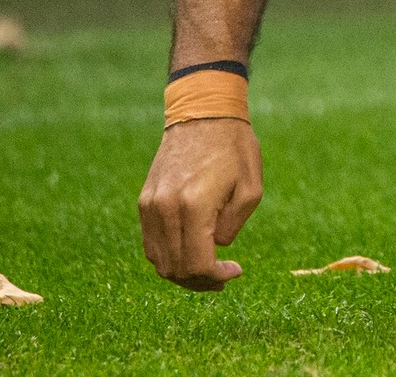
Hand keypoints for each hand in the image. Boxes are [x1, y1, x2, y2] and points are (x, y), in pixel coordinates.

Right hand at [138, 118, 262, 289]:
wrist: (203, 114)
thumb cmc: (234, 148)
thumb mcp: (251, 188)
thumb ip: (232, 226)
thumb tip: (215, 248)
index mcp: (194, 206)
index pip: (197, 263)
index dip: (216, 277)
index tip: (235, 272)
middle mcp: (165, 209)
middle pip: (175, 268)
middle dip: (200, 281)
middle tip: (222, 277)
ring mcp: (150, 206)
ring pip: (159, 260)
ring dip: (183, 272)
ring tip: (208, 268)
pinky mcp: (144, 201)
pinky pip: (151, 243)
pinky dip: (169, 256)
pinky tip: (190, 251)